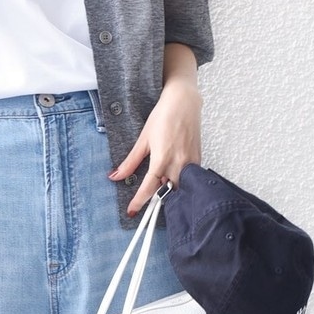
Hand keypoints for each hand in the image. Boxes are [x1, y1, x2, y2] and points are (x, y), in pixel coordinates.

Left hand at [109, 82, 202, 215]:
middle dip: (157, 201)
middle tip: (147, 210)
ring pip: (180, 187)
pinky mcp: (198, 159)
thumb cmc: (163, 116)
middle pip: (167, 192)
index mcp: (162, 158)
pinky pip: (190, 178)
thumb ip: (130, 161)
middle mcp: (178, 163)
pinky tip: (174, 181)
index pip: (149, 188)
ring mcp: (190, 162)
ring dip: (170, 193)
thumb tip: (116, 176)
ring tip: (160, 195)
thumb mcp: (143, 140)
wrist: (184, 102)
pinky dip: (181, 183)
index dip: (139, 202)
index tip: (132, 211)